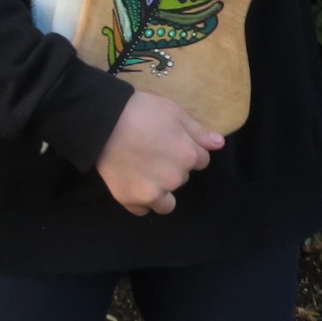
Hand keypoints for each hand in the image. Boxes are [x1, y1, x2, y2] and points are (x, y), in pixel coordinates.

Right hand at [95, 91, 223, 216]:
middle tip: (151, 151)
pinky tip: (131, 182)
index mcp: (188, 156)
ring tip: (141, 170)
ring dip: (159, 189)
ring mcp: (151, 192)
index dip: (185, 149)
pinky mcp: (129, 199)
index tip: (168, 142)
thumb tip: (219, 144)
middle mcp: (174, 179)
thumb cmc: (140, 111)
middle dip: (171, 168)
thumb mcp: (174, 112)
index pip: (200, 160)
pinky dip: (138, 199)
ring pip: (165, 202)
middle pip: (181, 178)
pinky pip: (141, 209)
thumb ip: (198, 132)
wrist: (102, 121)